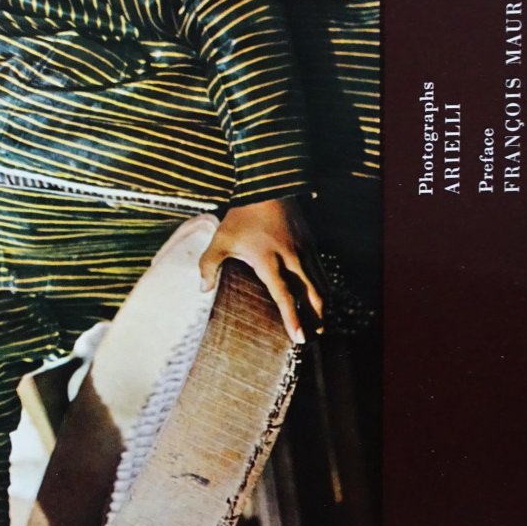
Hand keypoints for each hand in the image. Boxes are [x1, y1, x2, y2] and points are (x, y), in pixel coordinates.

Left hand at [198, 197, 324, 343]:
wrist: (268, 187)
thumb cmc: (241, 216)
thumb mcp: (220, 240)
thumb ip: (208, 266)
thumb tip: (202, 290)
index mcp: (269, 261)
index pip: (284, 296)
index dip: (293, 319)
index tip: (299, 338)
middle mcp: (292, 258)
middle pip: (311, 294)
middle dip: (316, 317)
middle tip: (315, 336)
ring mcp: (304, 250)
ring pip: (320, 284)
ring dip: (322, 304)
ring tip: (322, 322)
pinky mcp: (312, 243)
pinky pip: (322, 271)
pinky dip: (324, 287)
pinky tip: (321, 296)